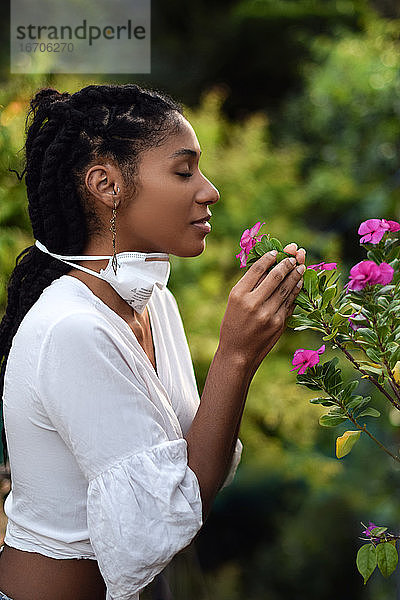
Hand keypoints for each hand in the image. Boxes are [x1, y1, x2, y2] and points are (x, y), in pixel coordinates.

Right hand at [219, 242, 305, 374]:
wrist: (237, 354)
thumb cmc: (234, 325)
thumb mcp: (234, 303)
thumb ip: (250, 286)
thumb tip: (270, 267)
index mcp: (238, 295)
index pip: (257, 269)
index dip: (269, 257)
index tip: (276, 251)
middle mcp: (253, 303)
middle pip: (275, 276)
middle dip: (287, 263)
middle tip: (294, 255)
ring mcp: (268, 314)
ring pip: (286, 288)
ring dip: (295, 275)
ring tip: (301, 266)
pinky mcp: (279, 323)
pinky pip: (290, 302)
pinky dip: (296, 291)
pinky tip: (299, 283)